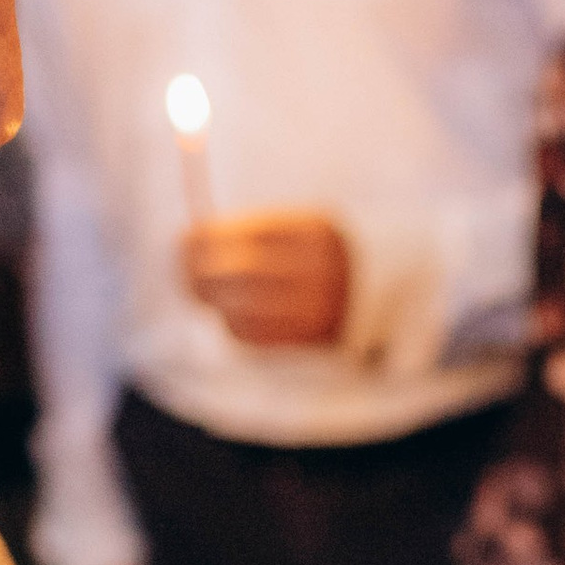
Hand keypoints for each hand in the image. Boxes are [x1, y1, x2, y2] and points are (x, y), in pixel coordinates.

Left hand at [182, 210, 351, 348]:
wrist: (379, 293)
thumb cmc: (321, 254)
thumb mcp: (298, 228)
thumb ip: (253, 230)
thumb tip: (191, 237)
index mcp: (311, 233)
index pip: (243, 235)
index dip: (205, 240)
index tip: (185, 240)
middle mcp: (316, 269)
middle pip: (239, 270)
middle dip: (201, 271)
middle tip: (186, 271)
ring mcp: (313, 305)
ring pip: (240, 306)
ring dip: (214, 300)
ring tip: (206, 292)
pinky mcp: (306, 336)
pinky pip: (252, 333)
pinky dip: (232, 323)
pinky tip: (232, 313)